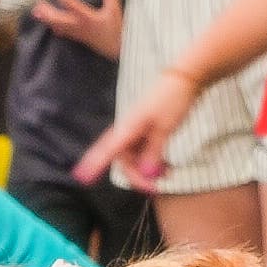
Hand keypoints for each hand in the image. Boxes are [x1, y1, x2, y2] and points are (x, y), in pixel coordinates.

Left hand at [31, 0, 125, 61]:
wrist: (116, 48)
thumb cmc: (115, 28)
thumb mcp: (114, 8)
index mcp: (87, 18)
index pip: (73, 6)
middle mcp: (79, 25)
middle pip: (59, 19)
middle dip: (48, 12)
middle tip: (39, 3)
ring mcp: (76, 32)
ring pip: (58, 26)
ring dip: (47, 19)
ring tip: (37, 12)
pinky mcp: (77, 37)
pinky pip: (62, 32)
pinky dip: (54, 28)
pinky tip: (49, 26)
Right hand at [79, 64, 197, 187]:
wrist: (185, 79)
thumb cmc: (173, 99)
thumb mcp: (165, 128)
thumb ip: (154, 152)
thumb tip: (146, 175)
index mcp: (128, 127)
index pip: (106, 150)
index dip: (93, 164)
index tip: (81, 177)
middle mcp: (128, 130)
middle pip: (123, 161)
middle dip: (137, 176)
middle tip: (155, 188)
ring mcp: (137, 130)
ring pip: (135, 158)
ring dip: (147, 170)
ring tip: (167, 175)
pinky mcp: (146, 130)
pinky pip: (144, 153)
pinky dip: (153, 162)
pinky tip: (166, 167)